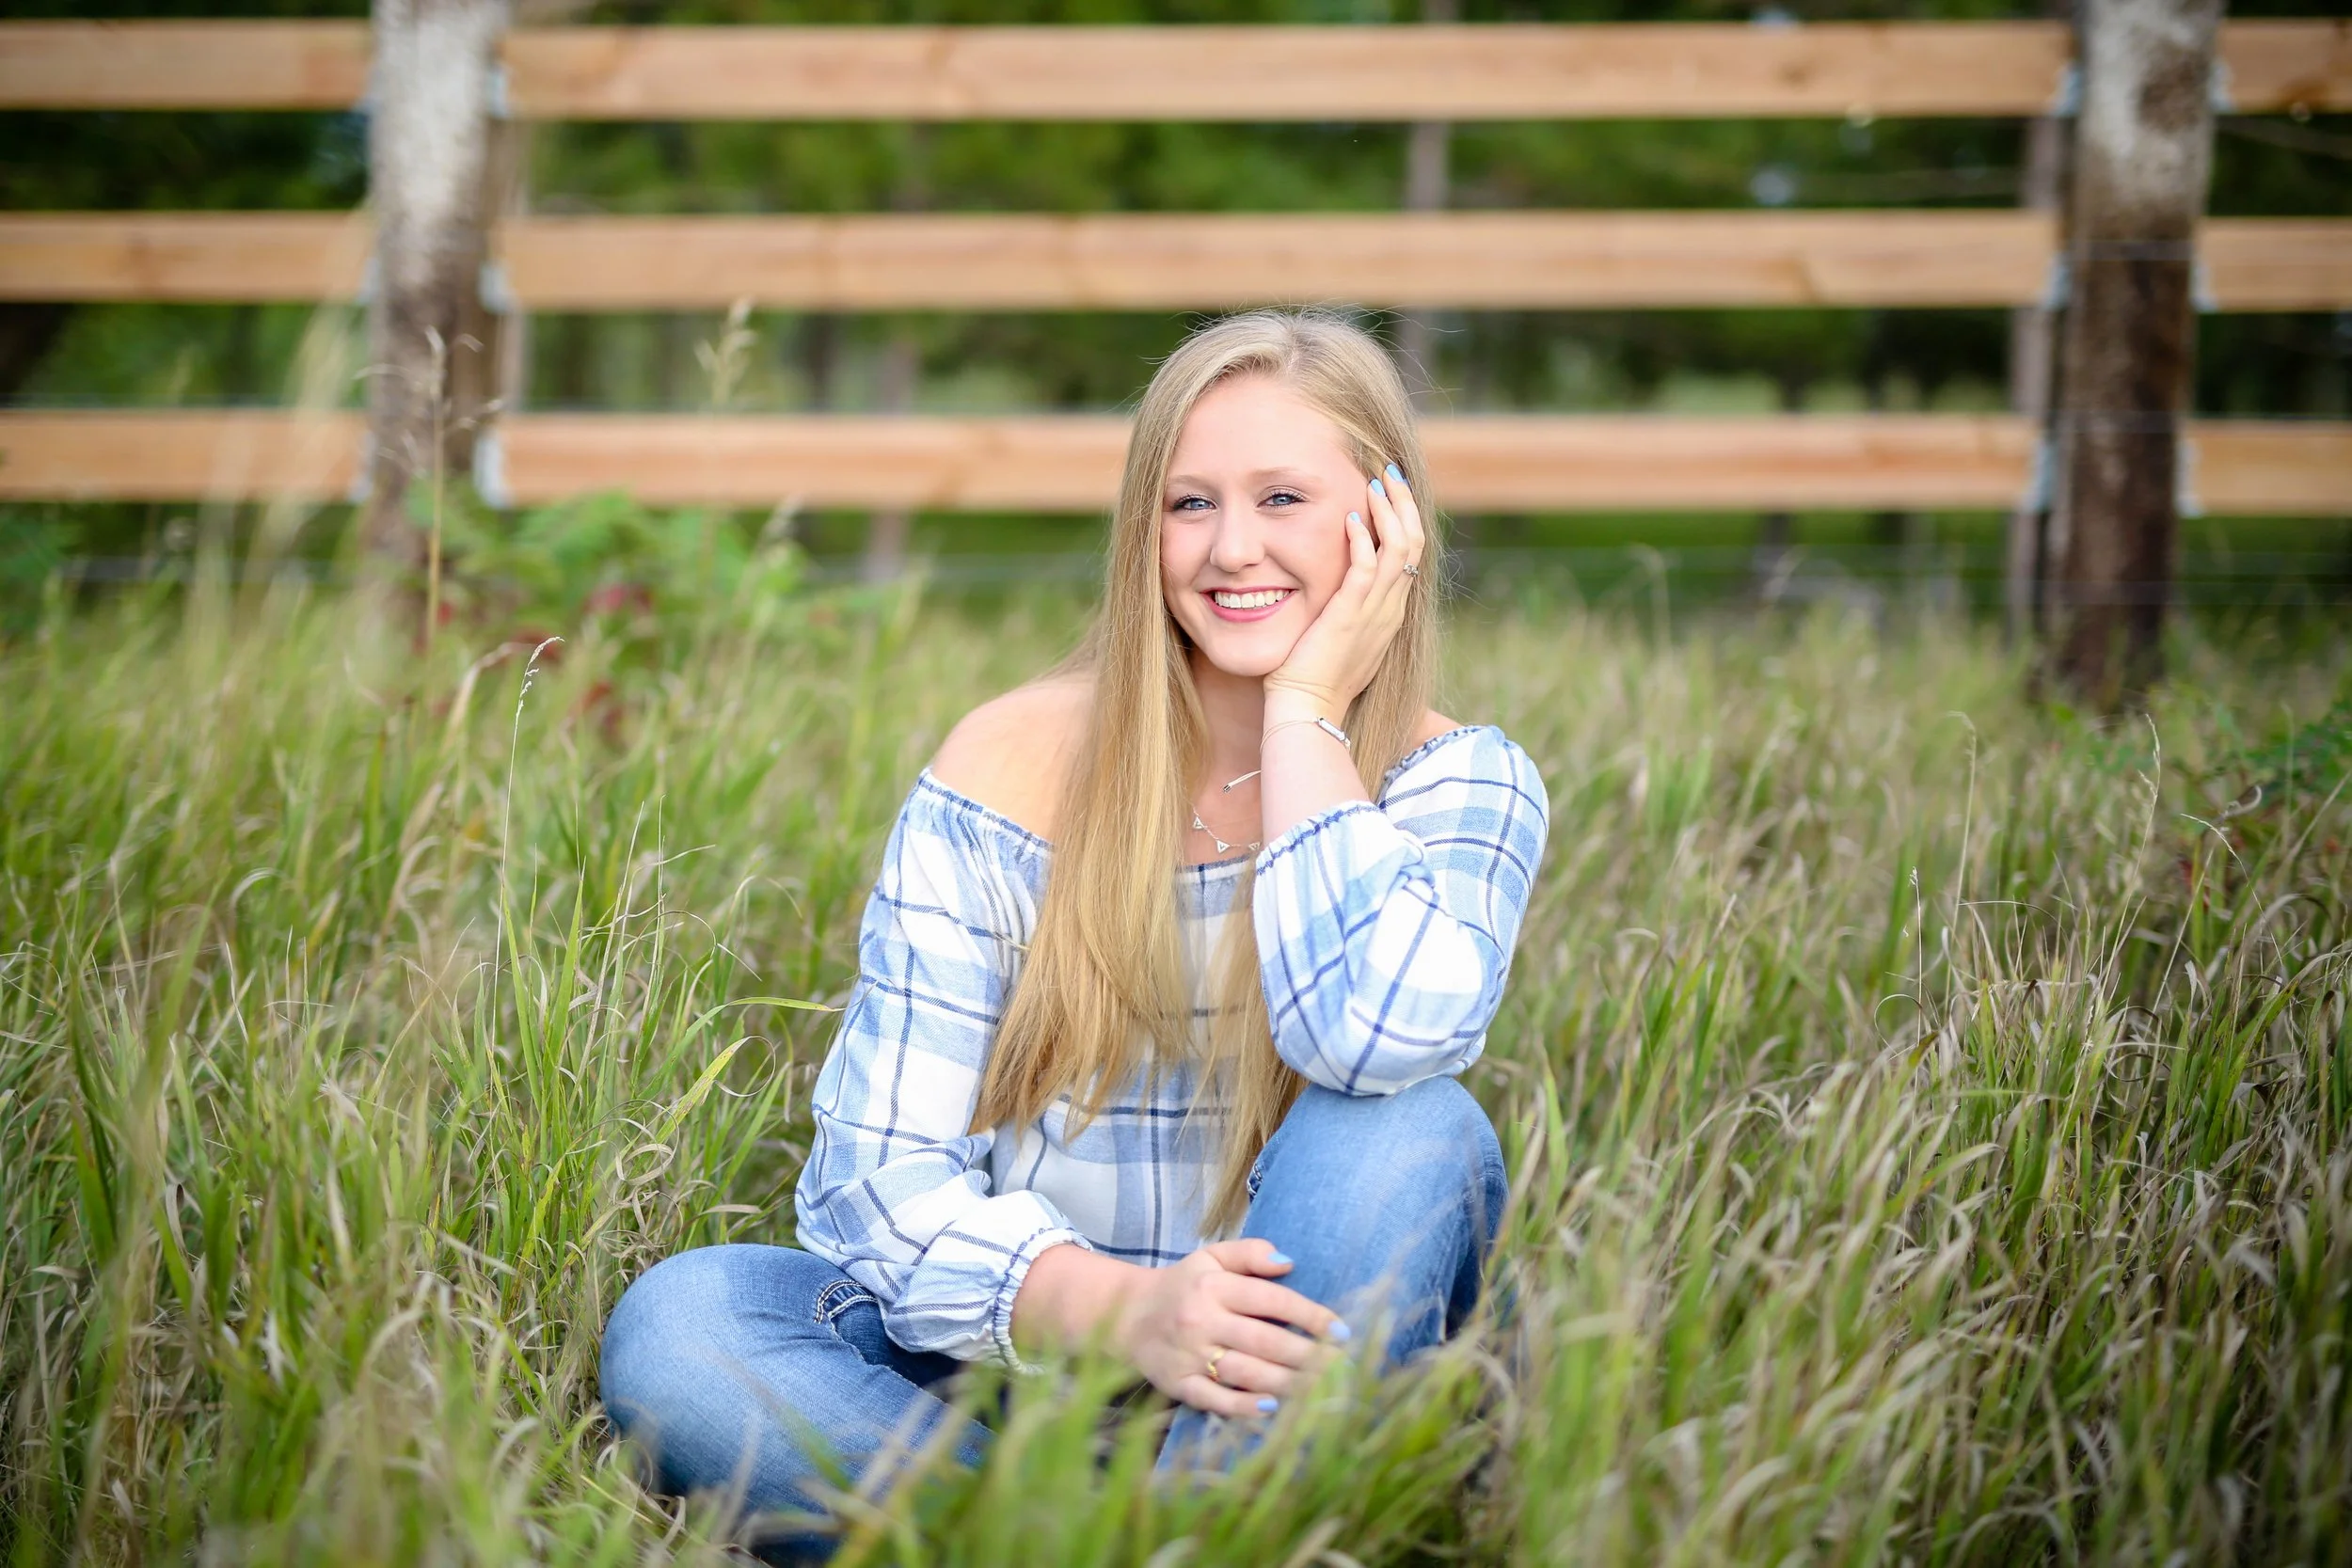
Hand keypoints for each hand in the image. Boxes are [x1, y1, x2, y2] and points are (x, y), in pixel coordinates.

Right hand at [1111, 1239, 1347, 1417]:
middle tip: (1341, 1367)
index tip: (1341, 1331)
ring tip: (1321, 1390)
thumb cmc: (1182, 1286)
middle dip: (1308, 1355)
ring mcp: (1189, 1354)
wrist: (1126, 1315)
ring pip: (1245, 1371)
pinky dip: (1244, 1406)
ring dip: (1287, 1383)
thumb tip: (1289, 1261)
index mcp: (1213, 1285)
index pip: (1271, 1299)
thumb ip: (1249, 1253)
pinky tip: (1273, 1408)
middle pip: (1264, 1340)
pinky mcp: (1178, 1383)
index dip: (1310, 1315)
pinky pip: (1214, 1399)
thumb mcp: (1210, 1257)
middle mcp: (1201, 1319)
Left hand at [1263, 463, 1425, 724]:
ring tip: (1375, 482)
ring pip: (1401, 549)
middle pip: (1415, 544)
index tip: (1389, 493)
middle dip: (1404, 504)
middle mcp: (1391, 610)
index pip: (1411, 556)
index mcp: (1390, 614)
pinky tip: (1349, 517)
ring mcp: (1376, 613)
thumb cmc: (1312, 680)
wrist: (1309, 711)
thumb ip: (1345, 610)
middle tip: (1388, 473)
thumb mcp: (1339, 638)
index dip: (1404, 520)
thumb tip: (1335, 588)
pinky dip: (1362, 538)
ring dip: (1389, 511)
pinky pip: (1367, 568)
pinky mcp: (1351, 616)